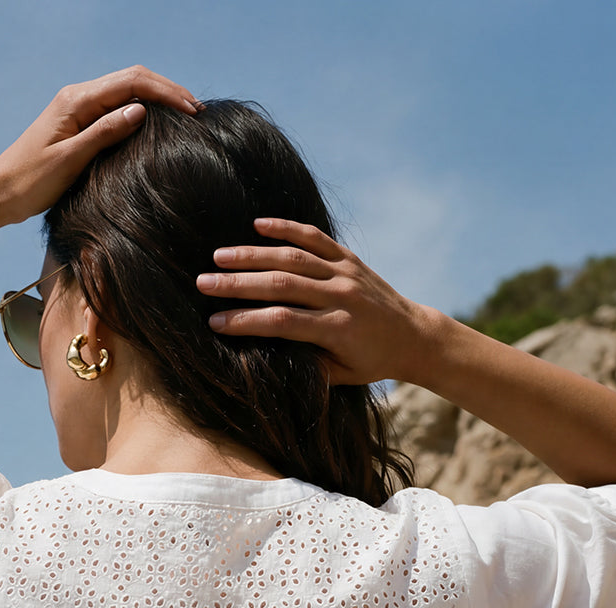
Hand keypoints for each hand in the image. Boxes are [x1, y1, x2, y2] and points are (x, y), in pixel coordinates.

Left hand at [0, 66, 200, 224]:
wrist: (0, 195)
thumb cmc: (30, 182)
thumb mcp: (70, 160)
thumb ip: (105, 133)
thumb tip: (140, 111)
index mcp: (76, 101)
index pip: (131, 83)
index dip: (165, 93)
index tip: (192, 111)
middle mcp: (78, 98)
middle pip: (132, 80)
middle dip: (167, 92)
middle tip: (197, 111)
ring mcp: (78, 110)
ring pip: (126, 93)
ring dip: (157, 100)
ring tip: (185, 116)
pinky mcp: (78, 125)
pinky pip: (115, 110)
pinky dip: (141, 112)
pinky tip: (156, 126)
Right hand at [195, 218, 435, 386]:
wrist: (413, 335)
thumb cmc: (371, 362)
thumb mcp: (341, 375)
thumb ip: (307, 365)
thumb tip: (264, 356)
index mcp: (337, 329)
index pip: (281, 322)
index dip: (245, 321)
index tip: (214, 323)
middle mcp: (341, 296)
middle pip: (280, 285)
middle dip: (238, 284)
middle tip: (202, 283)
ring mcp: (346, 273)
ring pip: (292, 258)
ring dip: (253, 255)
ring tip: (219, 256)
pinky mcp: (349, 258)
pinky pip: (315, 238)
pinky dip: (286, 228)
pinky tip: (258, 224)